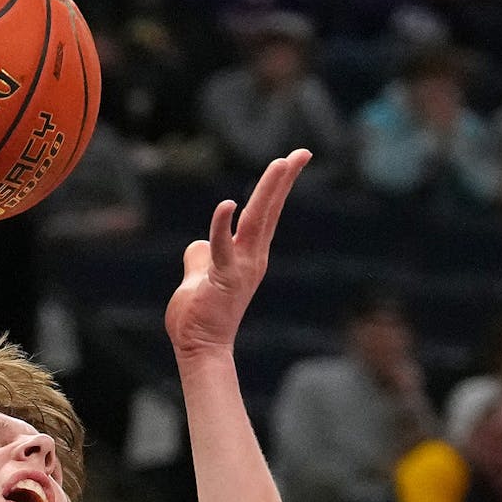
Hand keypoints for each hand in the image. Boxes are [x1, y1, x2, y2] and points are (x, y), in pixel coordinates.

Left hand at [165, 149, 309, 360]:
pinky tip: (227, 204)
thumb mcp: (200, 276)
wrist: (199, 347)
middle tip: (302, 153)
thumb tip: (200, 244)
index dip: (277, 186)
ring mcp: (241, 268)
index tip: (290, 159)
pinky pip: (223, 248)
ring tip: (281, 164)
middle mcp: (253, 258)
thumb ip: (202, 256)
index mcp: (249, 255)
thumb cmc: (200, 316)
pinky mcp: (223, 278)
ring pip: (257, 222)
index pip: (266, 213)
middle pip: (270, 211)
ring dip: (269, 192)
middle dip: (284, 180)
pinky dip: (223, 226)